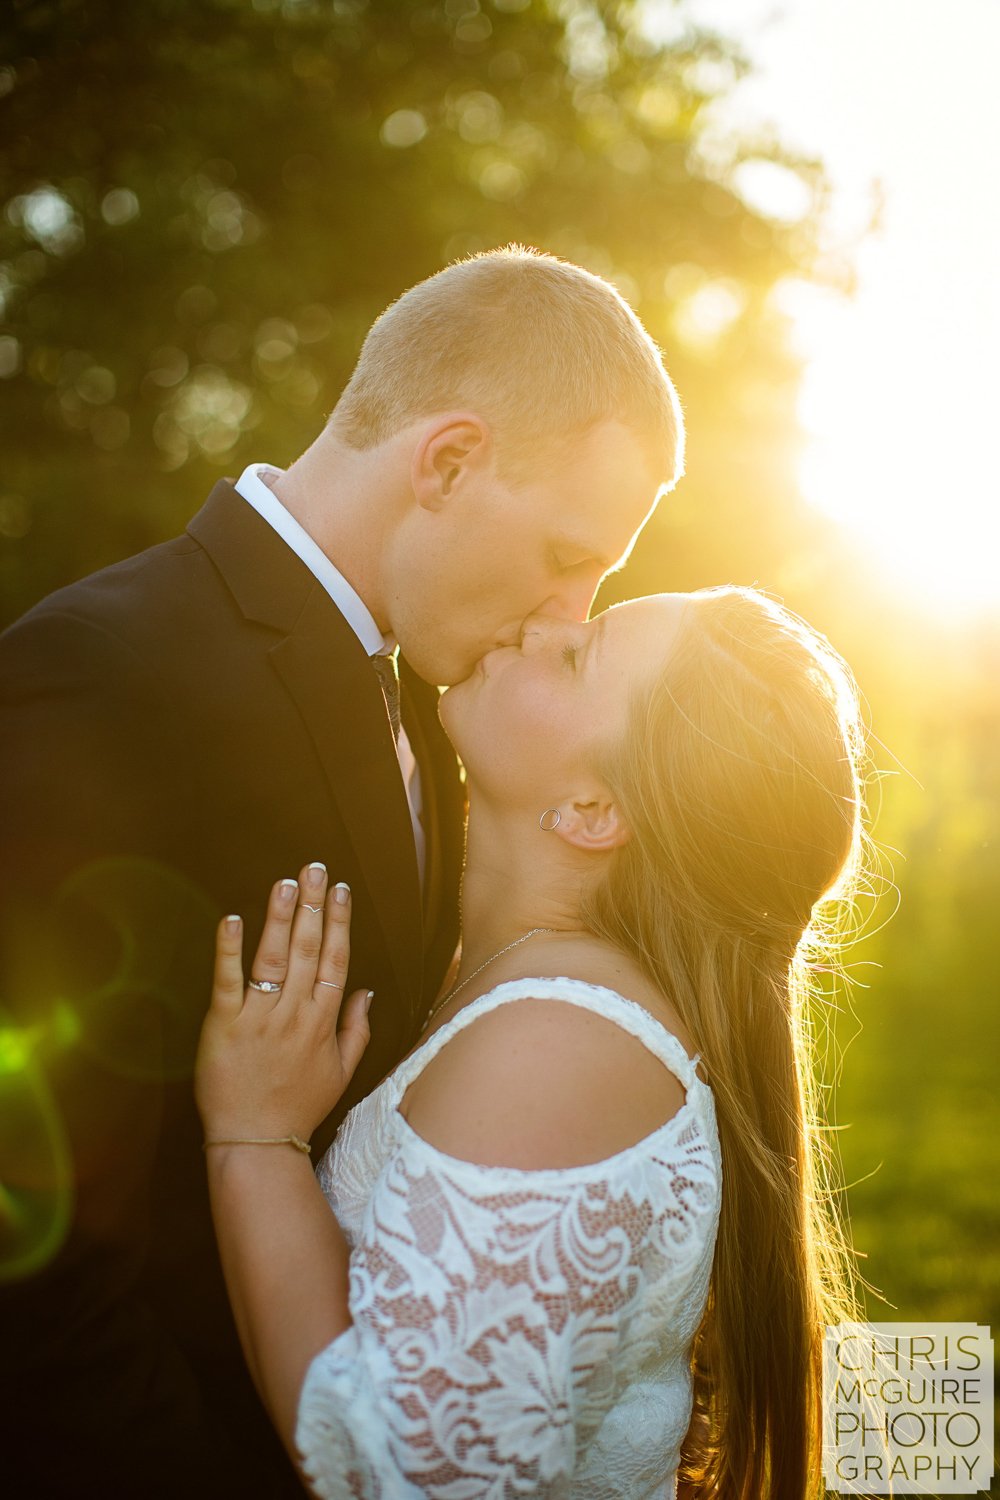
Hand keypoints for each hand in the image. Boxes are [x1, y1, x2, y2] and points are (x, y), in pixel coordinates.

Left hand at [195, 863, 372, 1142]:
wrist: (256, 1144)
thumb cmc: (298, 1109)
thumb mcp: (343, 1073)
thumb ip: (357, 1029)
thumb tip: (366, 990)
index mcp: (323, 1022)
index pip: (336, 961)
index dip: (339, 922)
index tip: (341, 890)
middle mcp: (295, 1015)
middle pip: (309, 950)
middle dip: (314, 905)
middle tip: (315, 869)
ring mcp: (260, 1019)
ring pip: (275, 959)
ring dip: (282, 918)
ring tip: (286, 883)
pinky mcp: (224, 1026)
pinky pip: (228, 982)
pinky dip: (229, 950)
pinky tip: (233, 920)